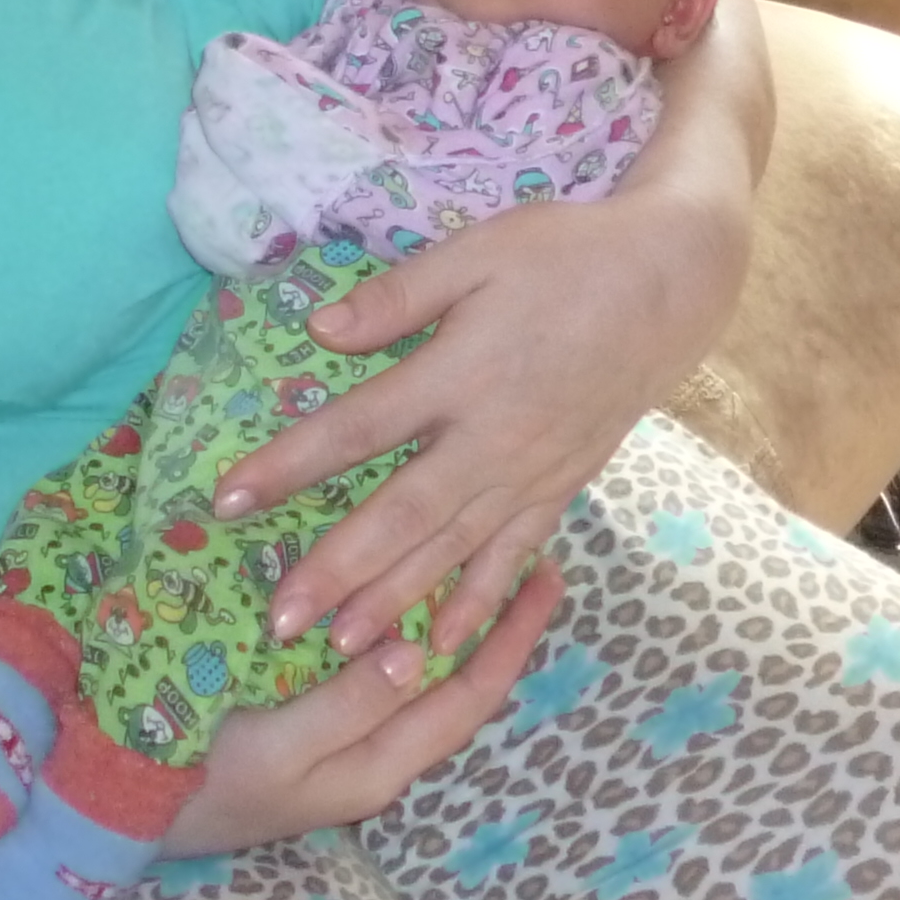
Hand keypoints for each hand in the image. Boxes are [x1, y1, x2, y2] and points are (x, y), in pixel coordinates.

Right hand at [164, 562, 565, 852]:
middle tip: (528, 555)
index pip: (467, 698)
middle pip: (455, 688)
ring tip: (477, 563)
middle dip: (494, 626)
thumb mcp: (278, 746)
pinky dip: (400, 629)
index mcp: (378, 768)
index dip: (512, 639)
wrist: (122, 813)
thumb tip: (415, 654)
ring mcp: (341, 745)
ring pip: (418, 680)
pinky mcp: (307, 724)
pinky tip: (396, 593)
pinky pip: (376, 674)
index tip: (546, 574)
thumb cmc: (200, 780)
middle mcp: (373, 759)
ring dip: (450, 623)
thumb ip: (348, 704)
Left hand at [207, 179, 736, 664]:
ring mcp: (533, 471)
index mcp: (462, 373)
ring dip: (398, 599)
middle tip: (281, 620)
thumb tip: (320, 332)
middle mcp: (494, 437)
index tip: (228, 501)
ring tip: (344, 648)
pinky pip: (513, 555)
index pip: (358, 428)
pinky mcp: (562, 487)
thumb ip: (399, 296)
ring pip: (454, 548)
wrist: (671, 284)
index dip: (289, 466)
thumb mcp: (478, 251)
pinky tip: (443, 641)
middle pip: (403, 514)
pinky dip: (479, 600)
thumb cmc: (565, 254)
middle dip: (339, 571)